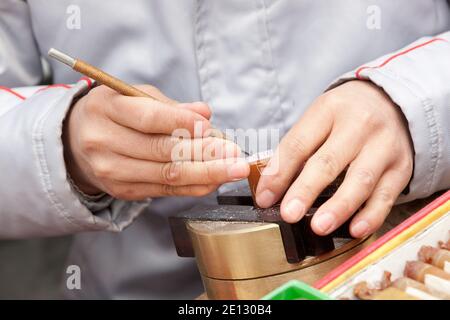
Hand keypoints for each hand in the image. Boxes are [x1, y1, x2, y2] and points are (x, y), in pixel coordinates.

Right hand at [63, 85, 248, 199]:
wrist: (76, 143)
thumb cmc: (114, 113)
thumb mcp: (134, 97)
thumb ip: (171, 106)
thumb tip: (205, 114)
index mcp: (107, 109)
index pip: (149, 118)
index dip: (182, 123)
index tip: (210, 127)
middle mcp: (105, 143)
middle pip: (163, 152)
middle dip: (205, 155)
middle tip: (236, 155)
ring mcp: (113, 171)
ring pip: (167, 175)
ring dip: (206, 173)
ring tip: (234, 169)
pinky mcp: (123, 191)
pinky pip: (165, 191)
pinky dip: (194, 186)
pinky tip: (215, 180)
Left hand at [256, 81, 413, 237]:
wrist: (394, 102)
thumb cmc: (347, 115)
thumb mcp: (320, 117)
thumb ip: (298, 148)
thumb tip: (271, 187)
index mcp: (329, 110)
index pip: (298, 144)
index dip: (279, 173)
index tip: (265, 198)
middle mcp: (359, 125)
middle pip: (329, 161)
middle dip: (306, 190)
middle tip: (289, 213)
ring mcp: (384, 146)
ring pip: (361, 180)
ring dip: (339, 206)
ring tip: (319, 226)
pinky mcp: (402, 167)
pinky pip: (387, 195)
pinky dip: (371, 215)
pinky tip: (355, 229)